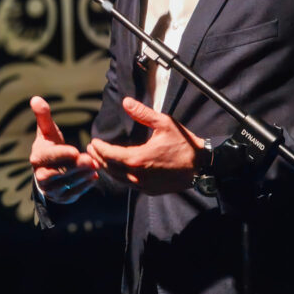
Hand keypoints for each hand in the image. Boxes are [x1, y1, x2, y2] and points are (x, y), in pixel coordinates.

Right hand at [29, 96, 97, 203]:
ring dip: (82, 176)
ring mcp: (51, 189)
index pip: (48, 157)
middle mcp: (41, 176)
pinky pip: (74, 194)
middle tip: (91, 160)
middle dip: (75, 167)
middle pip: (58, 173)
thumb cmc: (50, 146)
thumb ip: (43, 116)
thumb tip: (35, 98)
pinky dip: (84, 186)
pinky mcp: (62, 197)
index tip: (76, 150)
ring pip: (67, 184)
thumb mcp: (47, 131)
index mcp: (37, 158)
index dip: (61, 154)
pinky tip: (93, 176)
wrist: (48, 170)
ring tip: (95, 166)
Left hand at [87, 97, 202, 194]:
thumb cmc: (184, 143)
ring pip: (117, 179)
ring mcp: (143, 185)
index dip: (99, 148)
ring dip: (107, 168)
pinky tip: (117, 170)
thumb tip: (126, 102)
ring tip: (100, 159)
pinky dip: (119, 176)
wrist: (201, 166)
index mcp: (138, 159)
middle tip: (91, 149)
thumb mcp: (164, 123)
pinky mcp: (149, 190)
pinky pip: (128, 184)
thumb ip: (143, 113)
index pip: (110, 155)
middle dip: (98, 158)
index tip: (93, 141)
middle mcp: (137, 176)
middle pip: (110, 168)